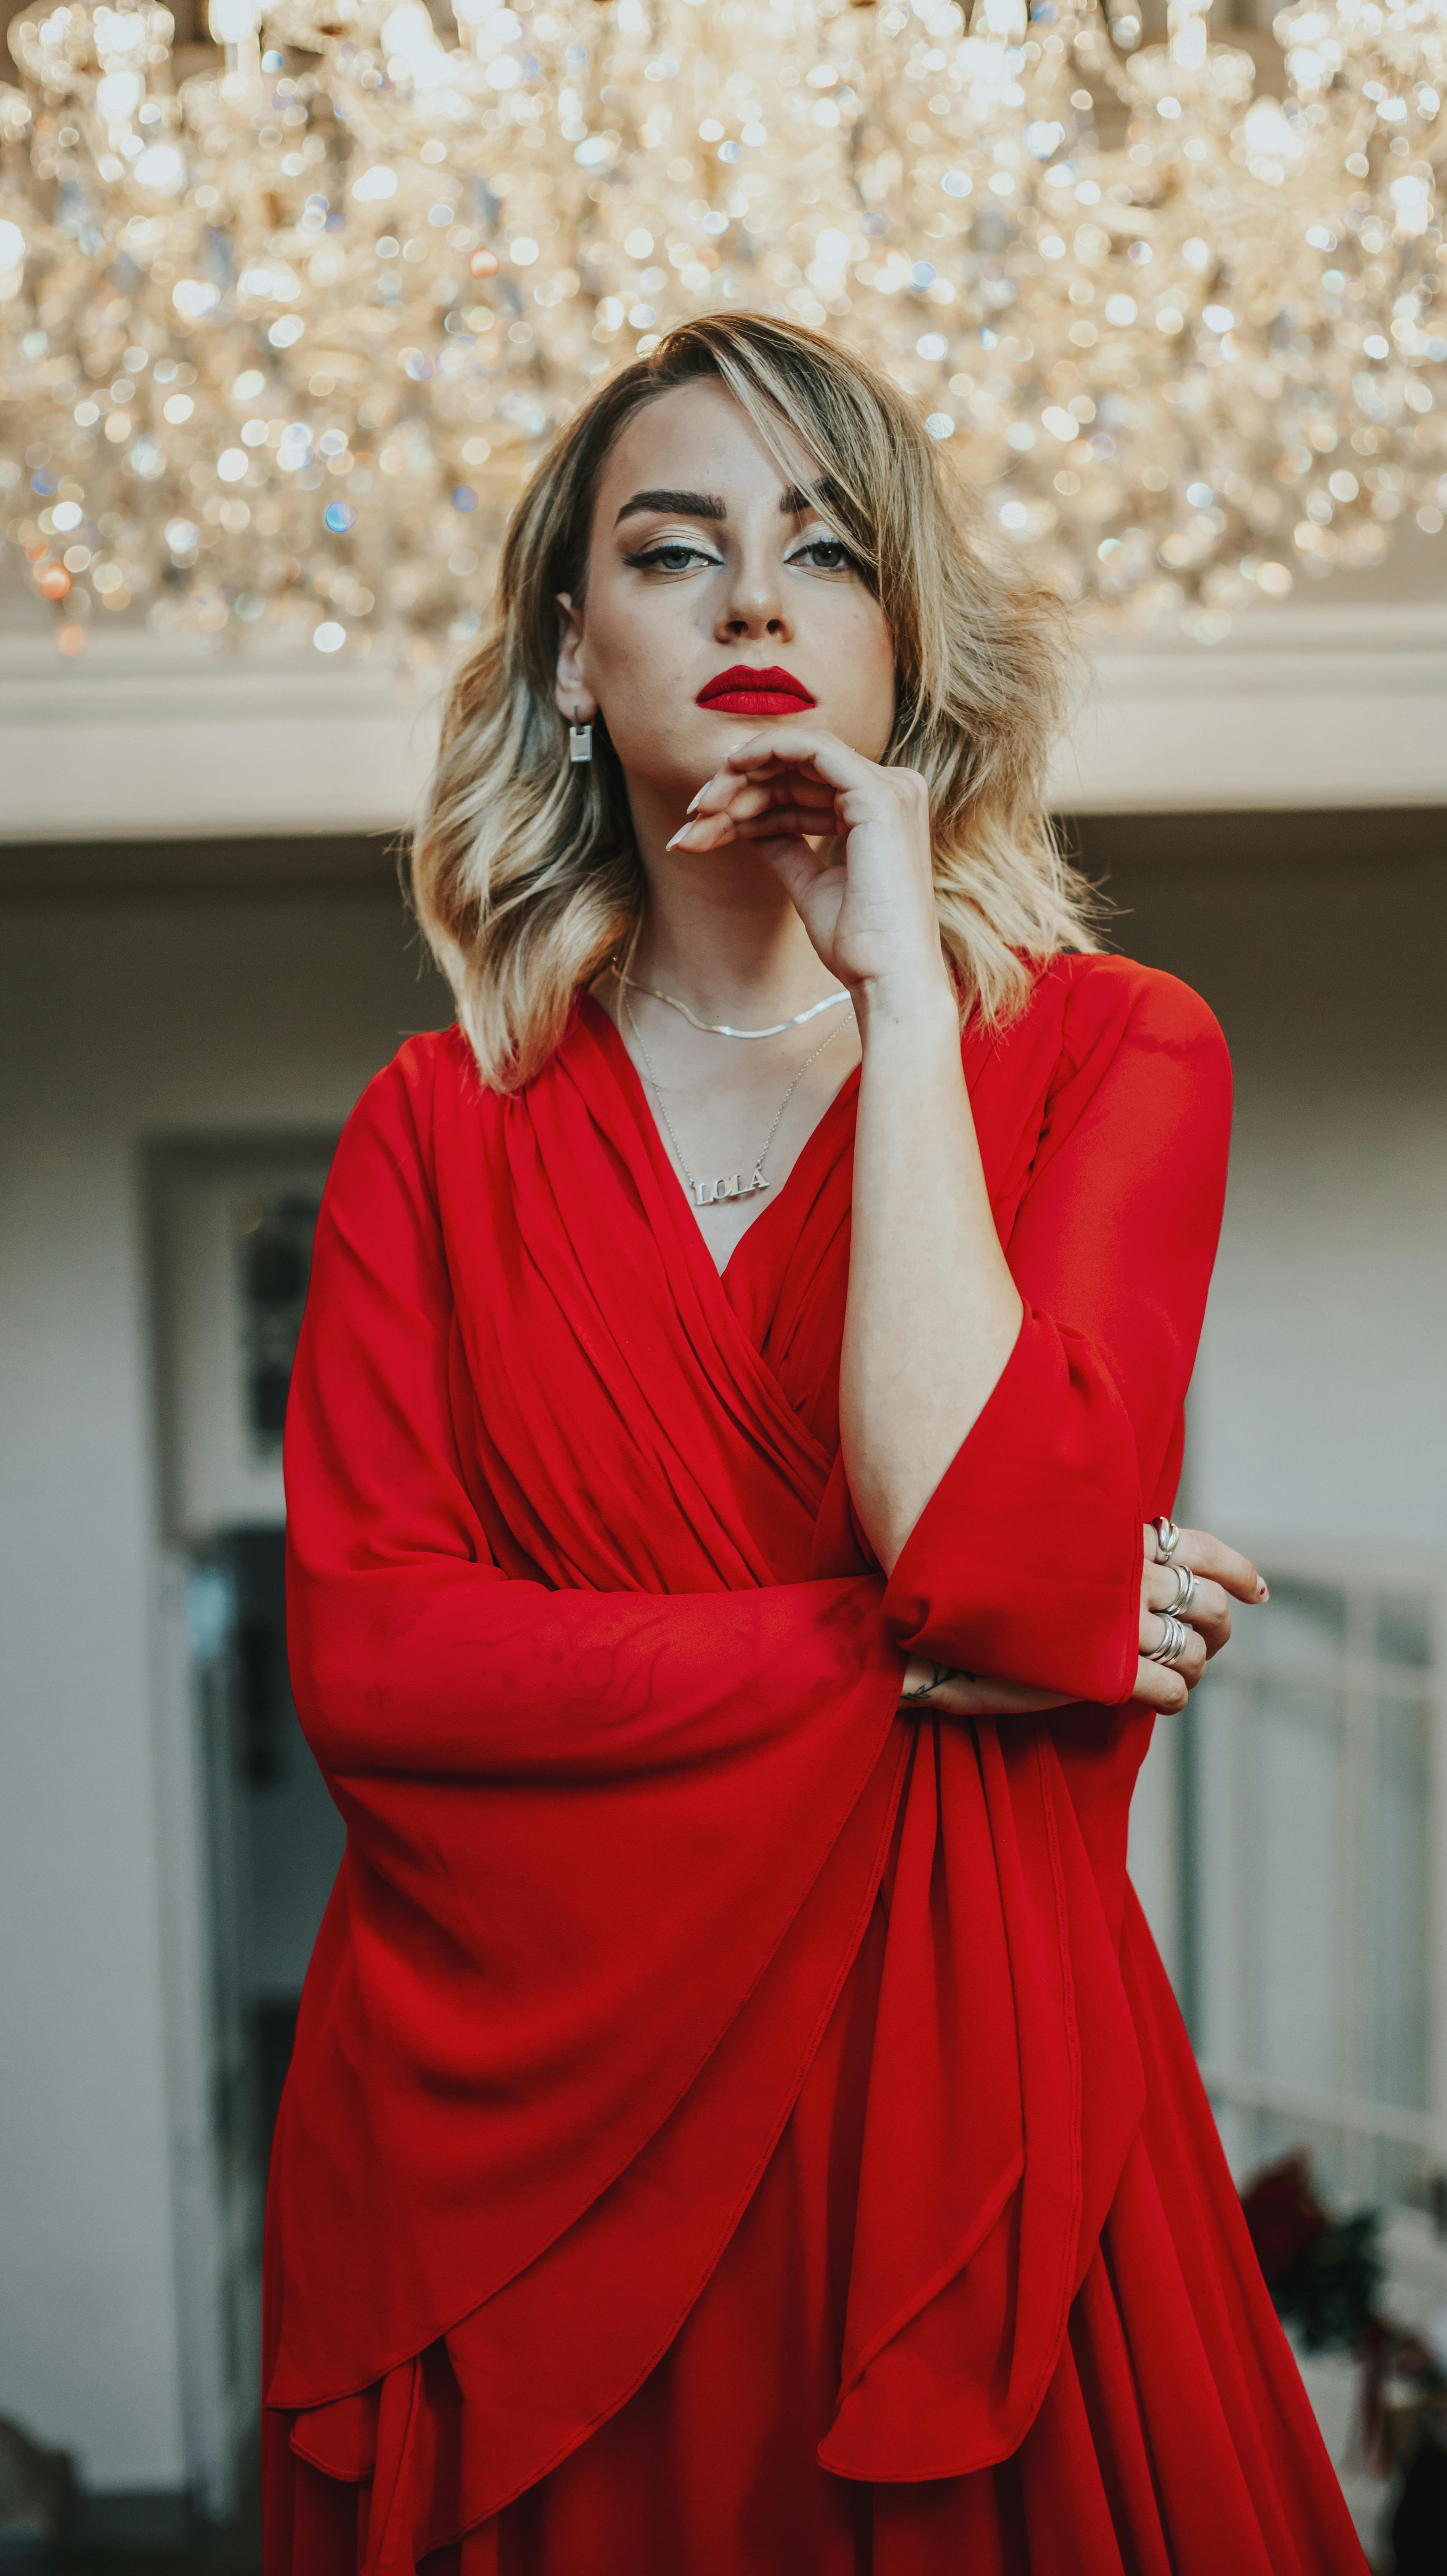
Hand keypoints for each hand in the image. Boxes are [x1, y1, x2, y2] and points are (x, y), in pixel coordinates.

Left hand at [665, 726, 949, 1007]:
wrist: (887, 980)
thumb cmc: (858, 945)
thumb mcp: (811, 885)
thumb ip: (786, 847)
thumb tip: (749, 828)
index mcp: (880, 811)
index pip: (806, 787)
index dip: (751, 798)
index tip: (702, 822)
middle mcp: (892, 790)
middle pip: (798, 770)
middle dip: (737, 788)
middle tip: (693, 816)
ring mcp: (889, 789)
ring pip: (798, 756)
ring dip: (741, 778)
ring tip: (701, 812)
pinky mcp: (878, 795)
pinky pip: (812, 748)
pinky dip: (767, 751)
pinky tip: (730, 769)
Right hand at [900, 1521, 1267, 1718]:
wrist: (932, 1625)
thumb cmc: (983, 1579)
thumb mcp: (1048, 1544)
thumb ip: (1097, 1549)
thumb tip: (1137, 1558)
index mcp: (1115, 1539)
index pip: (1201, 1547)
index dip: (1238, 1571)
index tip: (1258, 1591)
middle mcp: (1124, 1576)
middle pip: (1207, 1602)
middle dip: (1220, 1626)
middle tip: (1213, 1640)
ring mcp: (1117, 1625)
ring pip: (1194, 1648)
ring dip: (1195, 1664)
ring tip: (1179, 1671)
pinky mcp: (1105, 1673)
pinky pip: (1168, 1690)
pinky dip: (1174, 1697)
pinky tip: (1160, 1699)